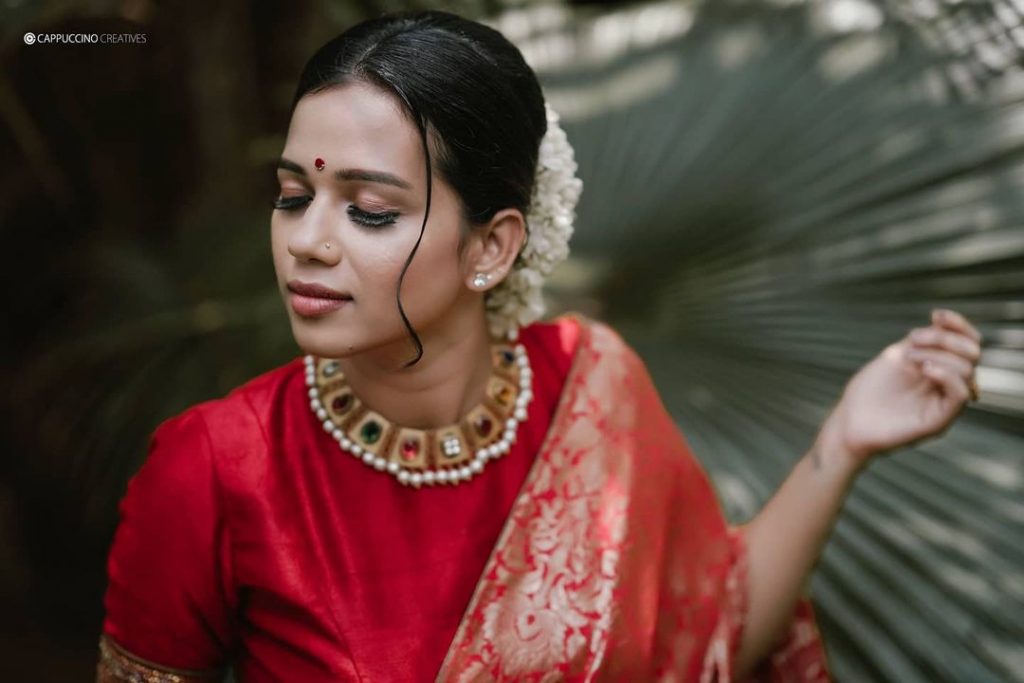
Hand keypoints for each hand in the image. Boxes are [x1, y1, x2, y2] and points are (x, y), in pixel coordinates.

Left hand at [820, 309, 981, 469]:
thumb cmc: (868, 392)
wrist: (849, 423)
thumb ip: (920, 341)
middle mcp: (947, 385)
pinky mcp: (940, 420)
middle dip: (946, 338)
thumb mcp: (896, 356)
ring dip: (939, 354)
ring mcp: (945, 403)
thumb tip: (941, 323)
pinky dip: (947, 374)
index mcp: (939, 368)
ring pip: (968, 370)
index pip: (966, 342)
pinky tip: (925, 369)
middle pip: (972, 353)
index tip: (936, 315)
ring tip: (910, 358)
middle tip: (913, 339)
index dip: (958, 324)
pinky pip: (960, 393)